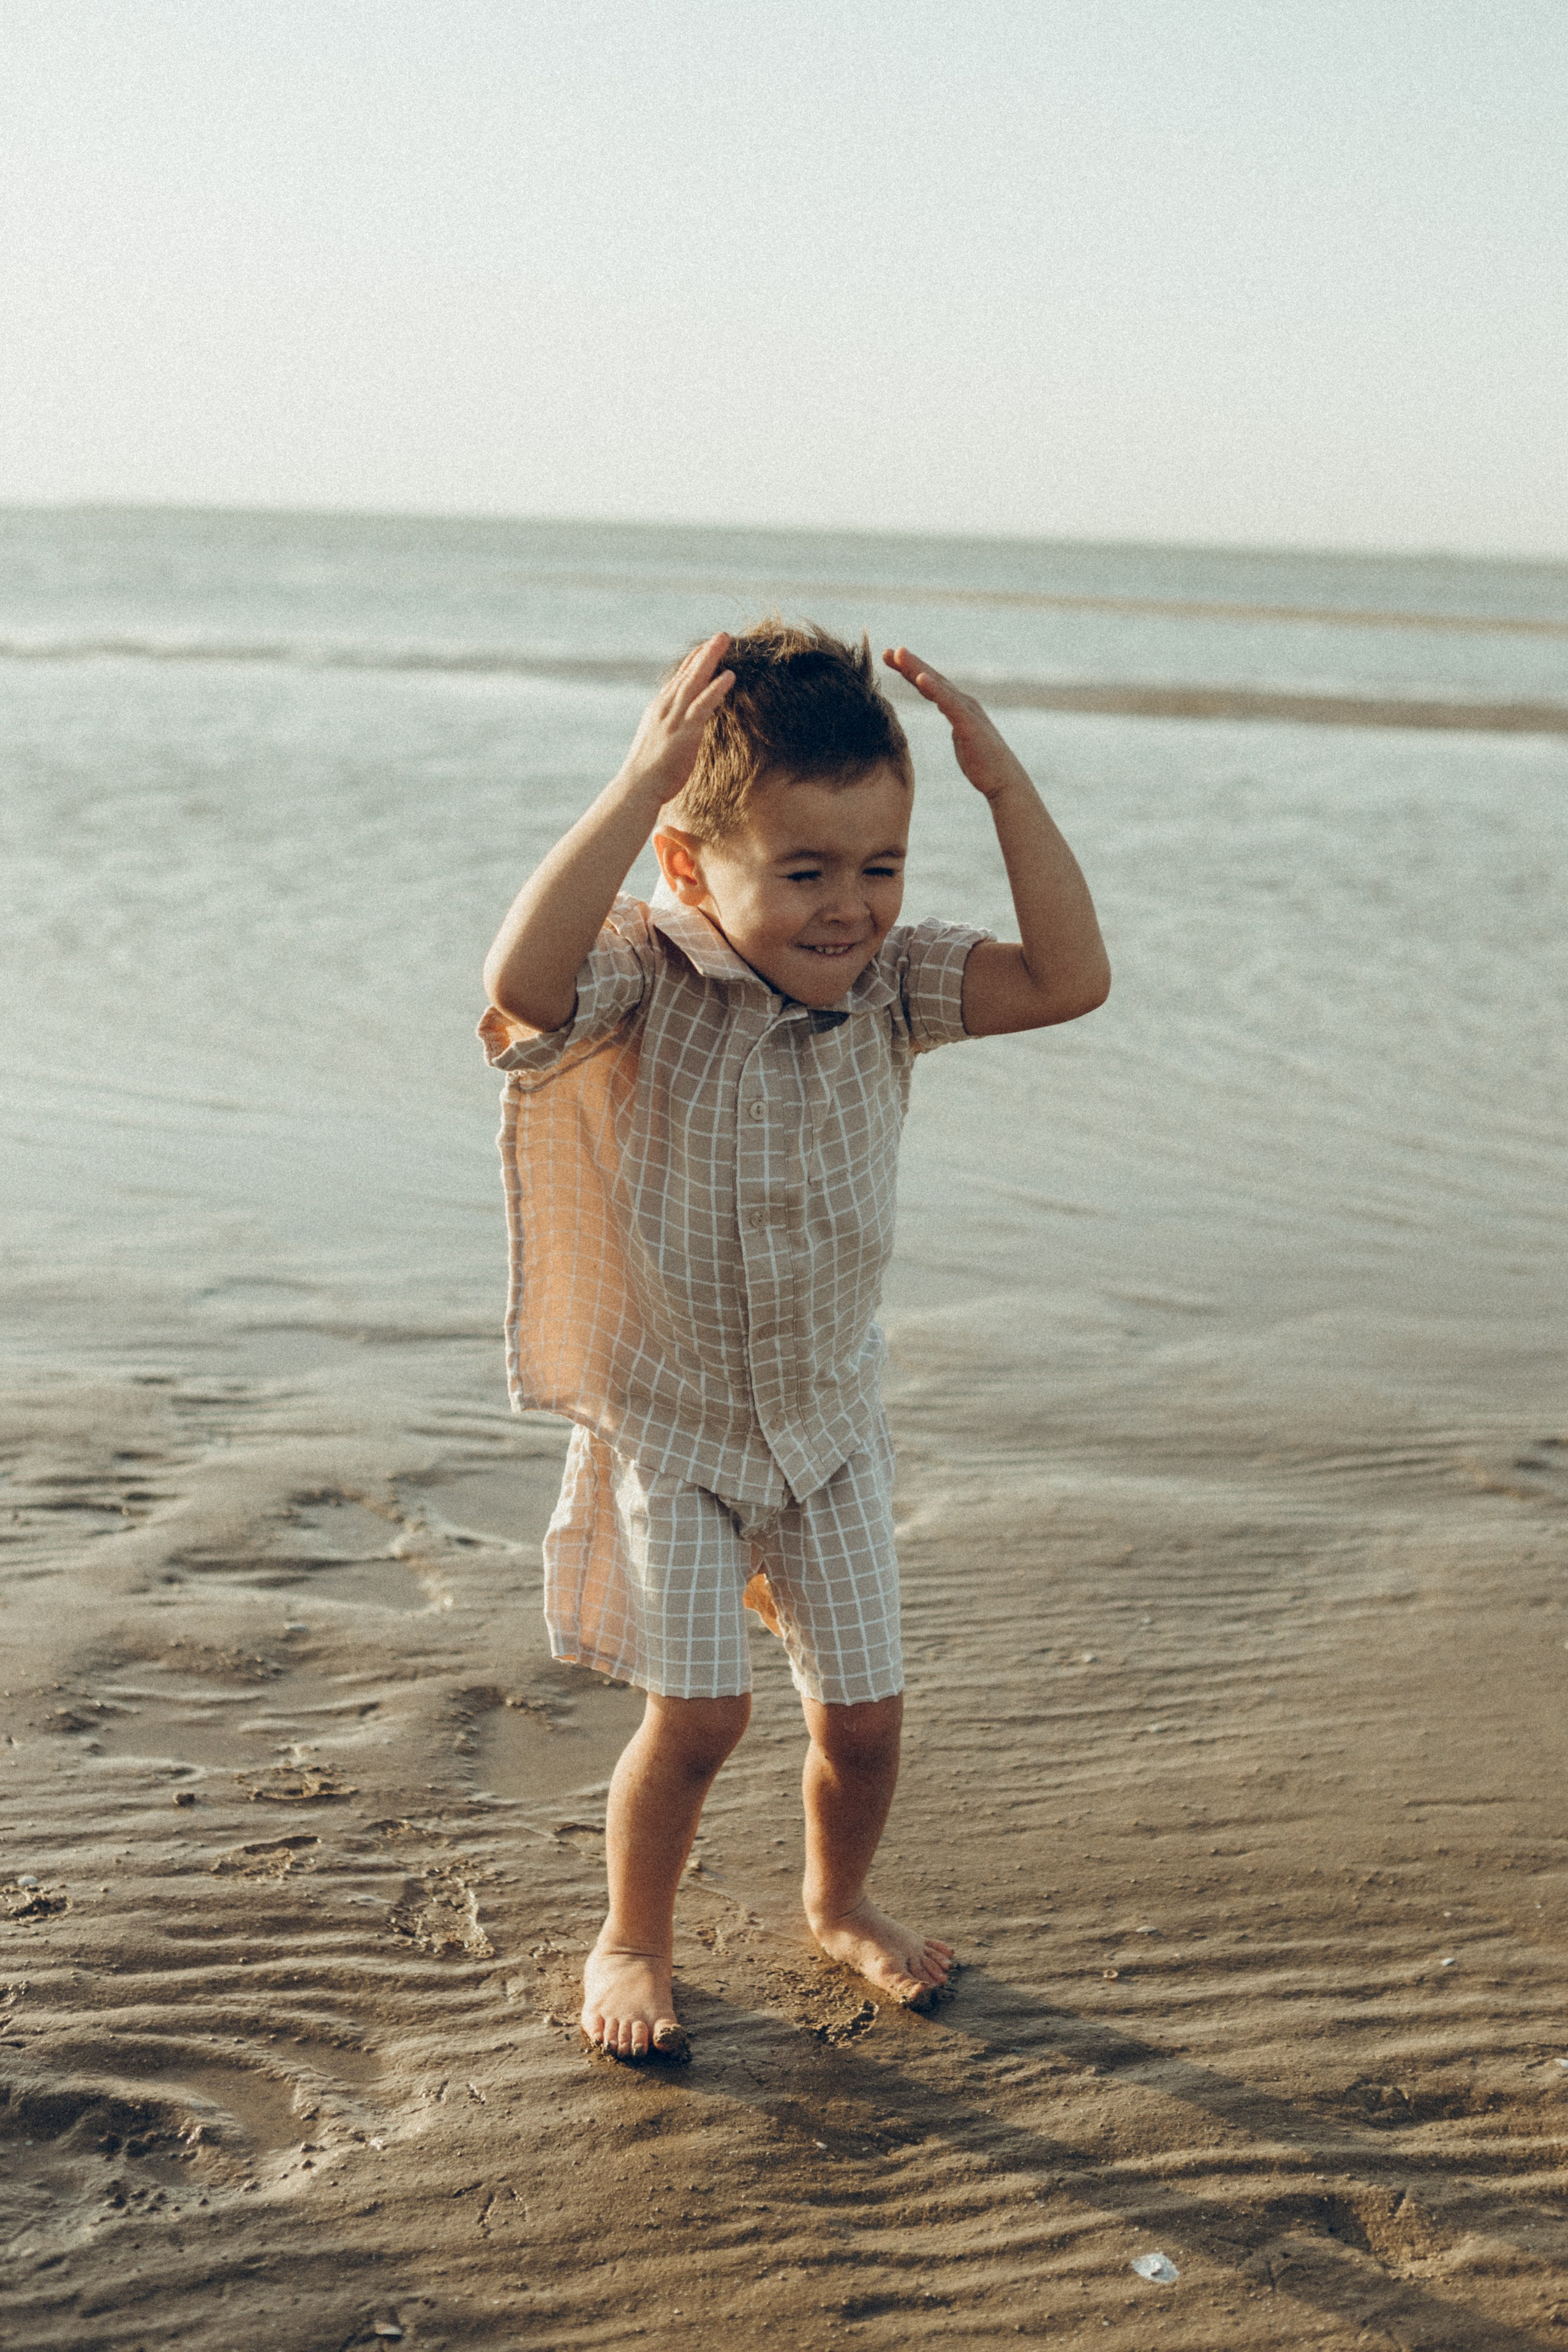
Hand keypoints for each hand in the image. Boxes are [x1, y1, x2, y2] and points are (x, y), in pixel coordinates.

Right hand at [620, 632, 735, 805]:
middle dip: (704, 652)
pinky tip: (730, 675)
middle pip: (687, 673)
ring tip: (725, 641)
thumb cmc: (647, 775)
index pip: (677, 680)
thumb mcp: (657, 745)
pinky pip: (703, 704)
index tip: (704, 648)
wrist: (638, 788)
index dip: (692, 662)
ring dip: (711, 659)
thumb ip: (668, 733)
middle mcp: (664, 708)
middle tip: (721, 635)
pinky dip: (716, 688)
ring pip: (695, 681)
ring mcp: (674, 718)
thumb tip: (676, 733)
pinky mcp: (685, 732)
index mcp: (658, 710)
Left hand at [882, 646, 1030, 803]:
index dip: (910, 671)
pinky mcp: (969, 724)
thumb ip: (956, 726)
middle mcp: (963, 703)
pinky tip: (920, 678)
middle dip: (909, 664)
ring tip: (900, 655)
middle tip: (886, 651)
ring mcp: (967, 711)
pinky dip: (934, 689)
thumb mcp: (963, 740)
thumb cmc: (984, 763)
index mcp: (959, 707)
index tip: (889, 659)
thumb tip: (952, 723)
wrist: (1004, 780)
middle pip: (931, 678)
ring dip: (917, 669)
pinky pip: (949, 703)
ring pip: (938, 685)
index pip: (930, 685)